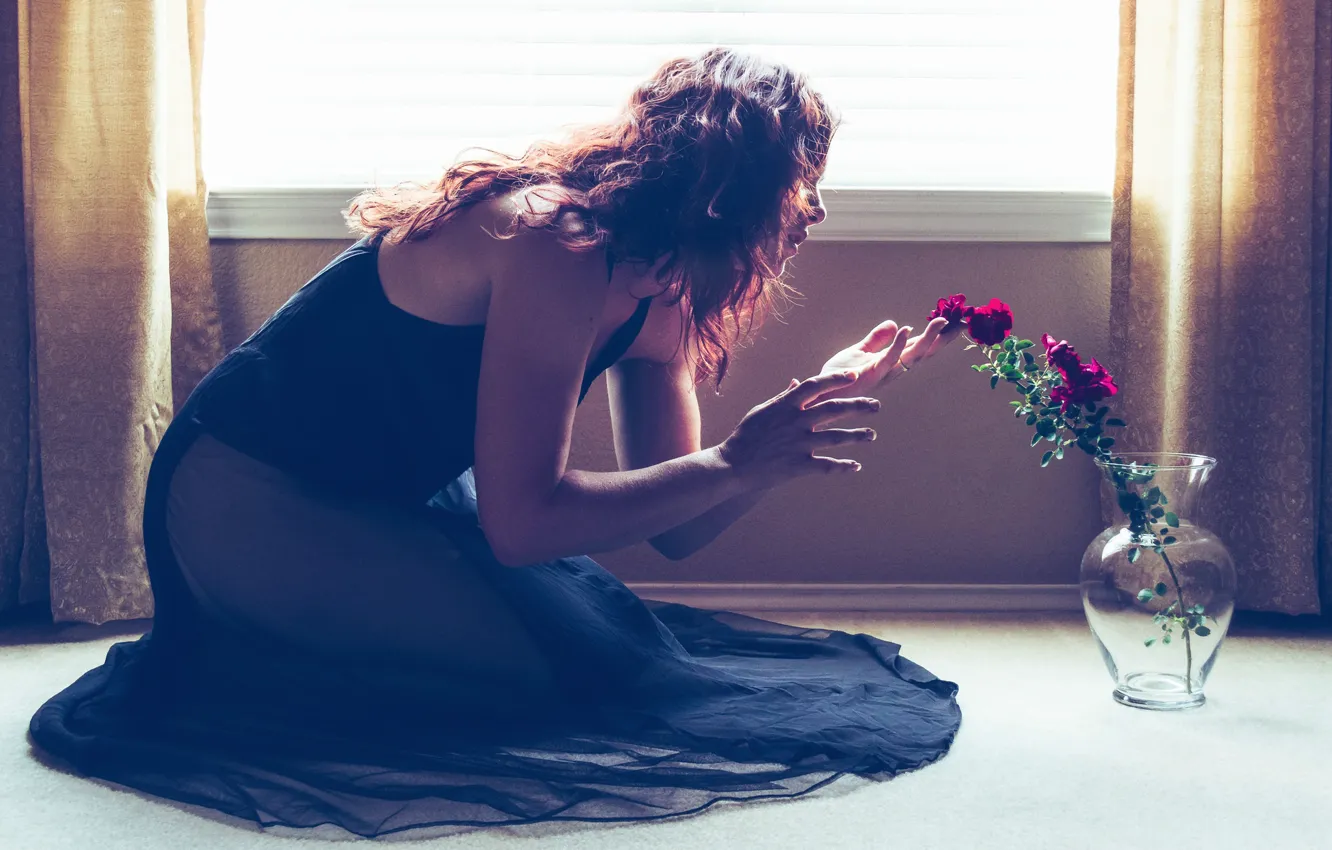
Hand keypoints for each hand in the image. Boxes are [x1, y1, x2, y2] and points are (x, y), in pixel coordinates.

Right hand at [717, 372, 879, 489]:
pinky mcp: (799, 466)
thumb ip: (783, 397)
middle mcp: (796, 422)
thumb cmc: (746, 435)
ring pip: (837, 437)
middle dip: (859, 406)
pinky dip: (843, 466)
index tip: (853, 376)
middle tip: (876, 406)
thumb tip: (796, 381)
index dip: (836, 379)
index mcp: (786, 405)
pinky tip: (855, 466)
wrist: (732, 465)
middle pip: (834, 409)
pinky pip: (827, 466)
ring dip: (858, 436)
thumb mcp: (762, 411)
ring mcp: (799, 444)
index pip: (816, 385)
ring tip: (871, 434)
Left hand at [819, 316, 961, 398]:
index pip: (919, 346)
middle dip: (942, 338)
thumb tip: (894, 323)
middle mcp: (892, 369)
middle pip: (922, 352)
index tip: (957, 323)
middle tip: (961, 323)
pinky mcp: (869, 375)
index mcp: (892, 362)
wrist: (818, 392)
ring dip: (927, 339)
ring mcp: (882, 373)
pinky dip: (897, 345)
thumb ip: (877, 339)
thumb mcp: (860, 351)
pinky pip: (887, 359)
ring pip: (911, 356)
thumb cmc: (839, 374)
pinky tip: (905, 329)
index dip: (937, 336)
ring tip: (940, 322)